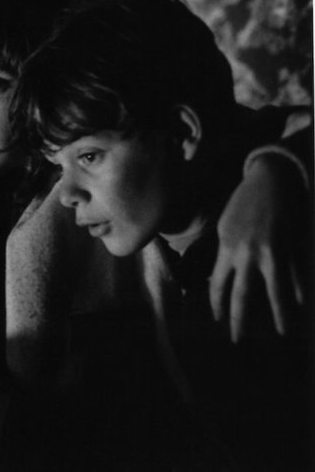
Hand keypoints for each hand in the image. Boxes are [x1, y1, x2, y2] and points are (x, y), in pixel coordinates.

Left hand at [211, 154, 309, 341]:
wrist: (271, 181)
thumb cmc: (244, 204)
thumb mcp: (225, 227)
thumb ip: (226, 253)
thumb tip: (224, 277)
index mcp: (228, 248)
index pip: (218, 285)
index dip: (217, 305)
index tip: (218, 319)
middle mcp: (249, 254)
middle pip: (243, 295)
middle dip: (239, 320)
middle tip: (237, 339)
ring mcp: (275, 252)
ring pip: (276, 290)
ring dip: (280, 314)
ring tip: (283, 332)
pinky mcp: (294, 246)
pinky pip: (299, 275)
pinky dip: (301, 291)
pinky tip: (301, 304)